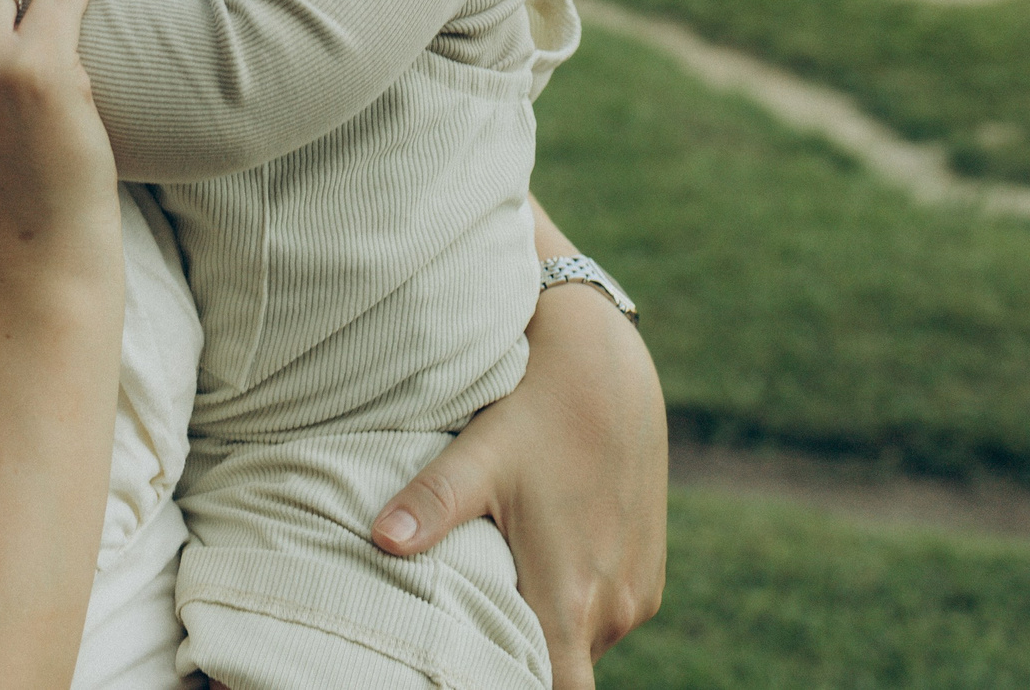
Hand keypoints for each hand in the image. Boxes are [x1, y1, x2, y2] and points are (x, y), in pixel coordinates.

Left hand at [368, 283, 666, 688]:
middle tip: (472, 635)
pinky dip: (572, 606)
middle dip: (521, 662)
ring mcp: (637, 594)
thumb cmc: (536, 413)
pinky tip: (537, 565)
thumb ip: (432, 504)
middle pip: (561, 670)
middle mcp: (613, 607)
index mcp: (568, 595)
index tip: (475, 675)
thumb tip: (380, 540)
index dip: (511, 686)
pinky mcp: (649, 577)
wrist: (610, 371)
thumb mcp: (478, 456)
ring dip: (547, 629)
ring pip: (583, 643)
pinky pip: (605, 615)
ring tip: (500, 593)